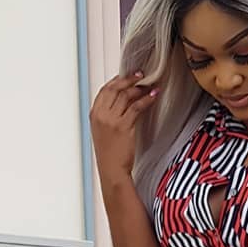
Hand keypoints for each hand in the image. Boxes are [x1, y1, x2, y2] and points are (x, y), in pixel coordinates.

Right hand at [90, 72, 158, 187]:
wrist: (112, 171)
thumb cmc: (109, 155)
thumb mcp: (103, 132)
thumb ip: (108, 116)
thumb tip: (122, 102)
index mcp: (94, 115)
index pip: (105, 90)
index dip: (117, 80)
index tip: (127, 76)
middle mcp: (101, 115)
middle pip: (115, 89)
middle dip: (129, 79)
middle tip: (140, 75)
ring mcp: (111, 120)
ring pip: (126, 96)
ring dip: (139, 88)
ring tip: (150, 86)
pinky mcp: (123, 126)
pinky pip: (136, 107)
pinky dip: (146, 99)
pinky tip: (153, 96)